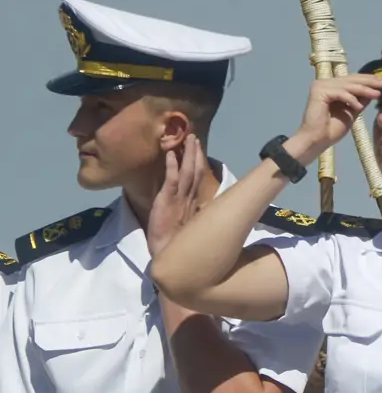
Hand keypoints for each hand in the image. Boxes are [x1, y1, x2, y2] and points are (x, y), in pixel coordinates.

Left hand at [147, 134, 206, 256]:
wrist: (168, 256)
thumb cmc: (176, 244)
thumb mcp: (185, 226)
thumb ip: (192, 214)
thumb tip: (202, 206)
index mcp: (193, 204)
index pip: (198, 179)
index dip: (198, 162)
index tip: (198, 148)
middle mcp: (189, 199)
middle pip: (196, 171)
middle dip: (195, 154)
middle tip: (194, 136)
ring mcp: (180, 199)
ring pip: (187, 172)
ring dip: (188, 155)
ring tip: (188, 139)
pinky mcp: (168, 201)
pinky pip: (171, 181)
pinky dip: (172, 167)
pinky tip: (171, 154)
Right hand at [292, 74, 381, 162]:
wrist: (316, 141)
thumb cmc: (330, 130)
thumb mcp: (351, 113)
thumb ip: (359, 101)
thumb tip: (372, 91)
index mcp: (331, 87)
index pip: (351, 80)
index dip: (367, 80)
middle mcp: (324, 83)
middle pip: (350, 79)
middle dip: (368, 82)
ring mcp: (320, 86)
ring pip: (347, 85)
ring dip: (364, 90)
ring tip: (377, 94)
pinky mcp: (319, 92)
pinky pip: (340, 93)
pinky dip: (351, 99)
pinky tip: (359, 107)